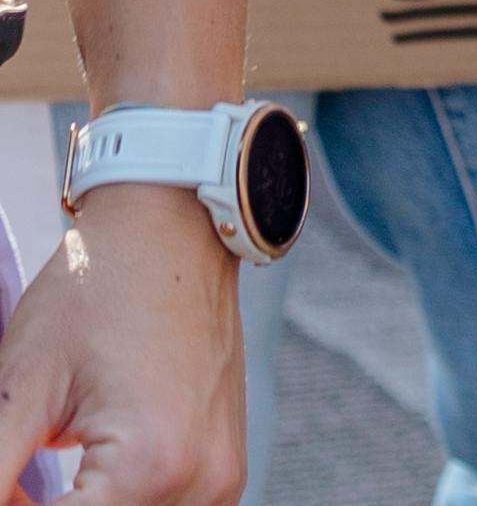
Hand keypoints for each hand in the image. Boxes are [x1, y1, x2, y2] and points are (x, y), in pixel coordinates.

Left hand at [0, 183, 242, 503]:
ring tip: (44, 475)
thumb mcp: (20, 389)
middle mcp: (199, 482)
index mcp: (148, 465)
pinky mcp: (224, 471)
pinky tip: (85, 481)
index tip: (2, 480)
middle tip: (14, 479)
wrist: (172, 226)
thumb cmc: (96, 288)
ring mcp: (220, 481)